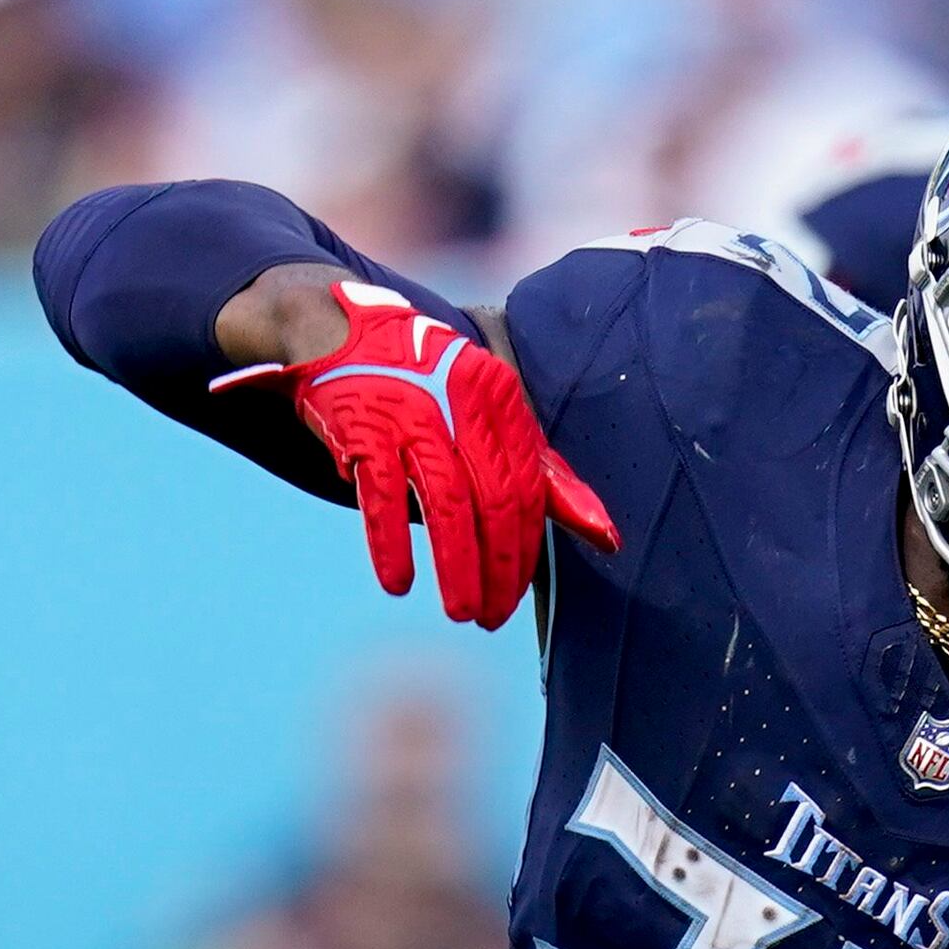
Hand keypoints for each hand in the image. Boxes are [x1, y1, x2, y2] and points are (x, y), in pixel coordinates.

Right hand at [213, 278, 613, 629]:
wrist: (342, 331)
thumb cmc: (428, 385)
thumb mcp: (491, 415)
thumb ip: (543, 473)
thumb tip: (606, 537)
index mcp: (500, 401)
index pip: (526, 490)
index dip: (525, 548)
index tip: (516, 592)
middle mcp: (462, 404)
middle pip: (494, 502)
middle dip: (498, 568)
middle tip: (491, 616)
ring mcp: (410, 413)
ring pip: (446, 505)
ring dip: (457, 567)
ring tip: (462, 612)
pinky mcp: (363, 426)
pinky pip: (381, 495)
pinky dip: (389, 543)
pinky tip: (399, 583)